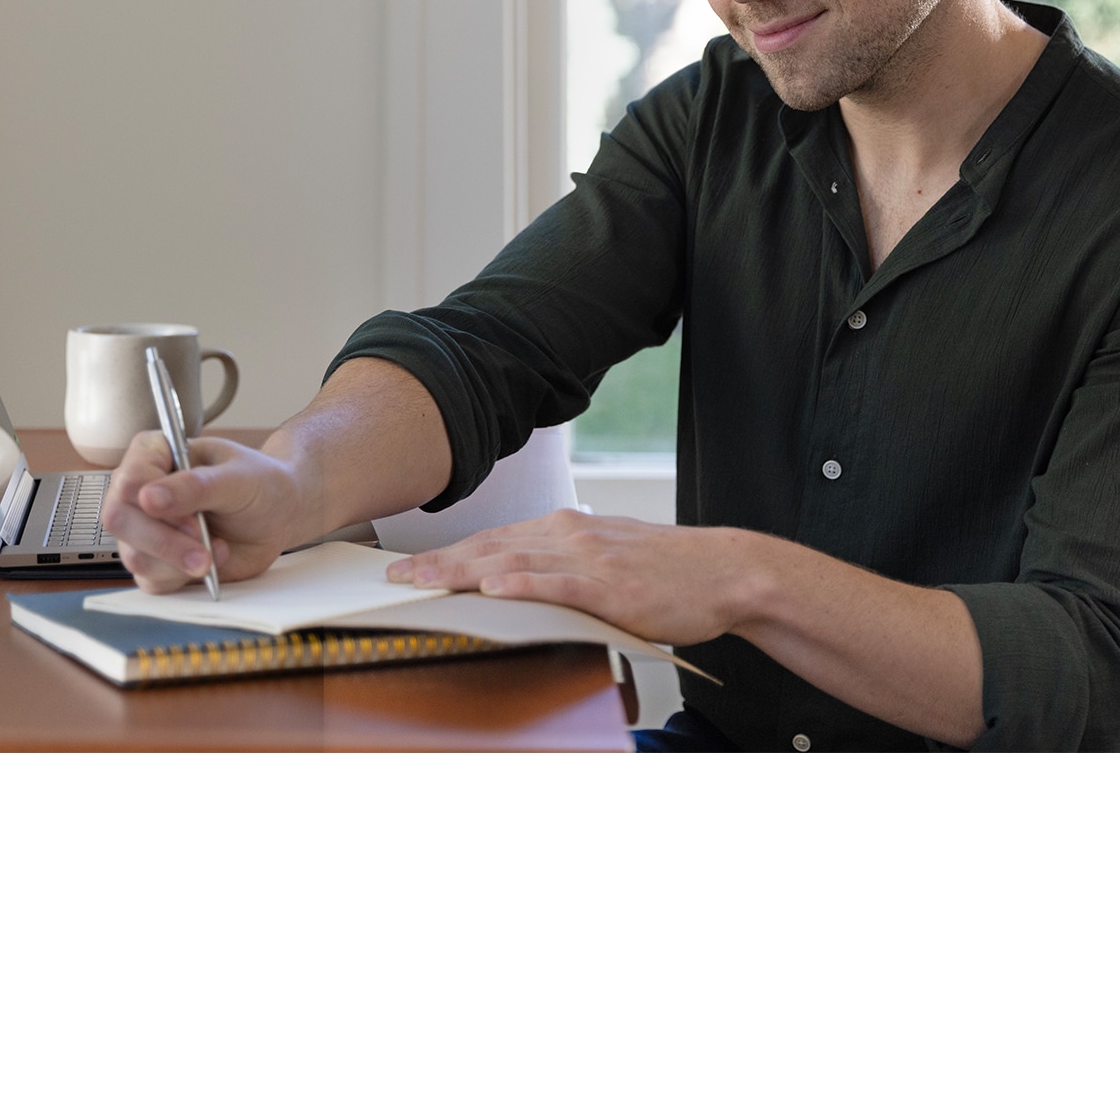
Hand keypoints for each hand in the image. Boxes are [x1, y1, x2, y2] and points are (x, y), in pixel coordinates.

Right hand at [99, 431, 304, 593]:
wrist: (278, 515)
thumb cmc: (258, 484)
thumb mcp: (236, 478)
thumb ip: (195, 486)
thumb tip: (148, 498)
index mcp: (154, 454)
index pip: (128, 478)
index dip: (154, 503)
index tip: (192, 519)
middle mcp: (140, 492)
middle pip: (120, 520)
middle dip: (164, 541)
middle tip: (203, 549)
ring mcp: (145, 529)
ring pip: (133, 556)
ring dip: (177, 563)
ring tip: (216, 554)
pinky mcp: (158, 562)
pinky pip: (150, 582)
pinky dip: (181, 580)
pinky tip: (210, 565)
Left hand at [386, 511, 751, 645]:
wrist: (726, 571)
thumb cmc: (669, 571)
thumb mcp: (608, 558)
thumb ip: (564, 566)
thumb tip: (522, 578)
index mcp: (567, 530)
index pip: (493, 541)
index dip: (446, 554)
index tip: (407, 567)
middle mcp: (571, 537)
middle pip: (491, 548)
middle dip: (437, 563)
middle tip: (393, 578)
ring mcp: (591, 560)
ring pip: (514, 562)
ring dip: (462, 572)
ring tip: (422, 583)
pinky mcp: (613, 587)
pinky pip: (559, 584)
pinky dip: (522, 584)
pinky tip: (492, 588)